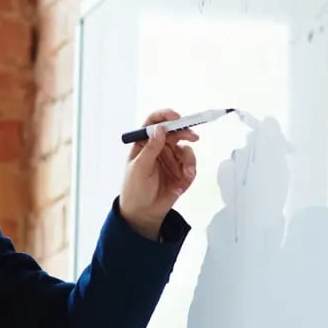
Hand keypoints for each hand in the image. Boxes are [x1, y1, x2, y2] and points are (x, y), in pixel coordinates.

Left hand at [120, 109, 198, 239]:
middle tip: (192, 136)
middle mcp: (159, 148)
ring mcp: (171, 159)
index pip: (155, 123)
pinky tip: (186, 177)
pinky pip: (191, 164)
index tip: (176, 117)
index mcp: (144, 143)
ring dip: (188, 156)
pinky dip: (191, 168)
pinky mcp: (181, 172)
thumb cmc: (135, 188)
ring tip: (186, 170)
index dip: (165, 116)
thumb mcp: (139, 167)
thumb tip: (160, 129)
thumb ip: (151, 148)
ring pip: (186, 148)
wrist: (144, 212)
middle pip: (174, 131)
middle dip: (184, 132)